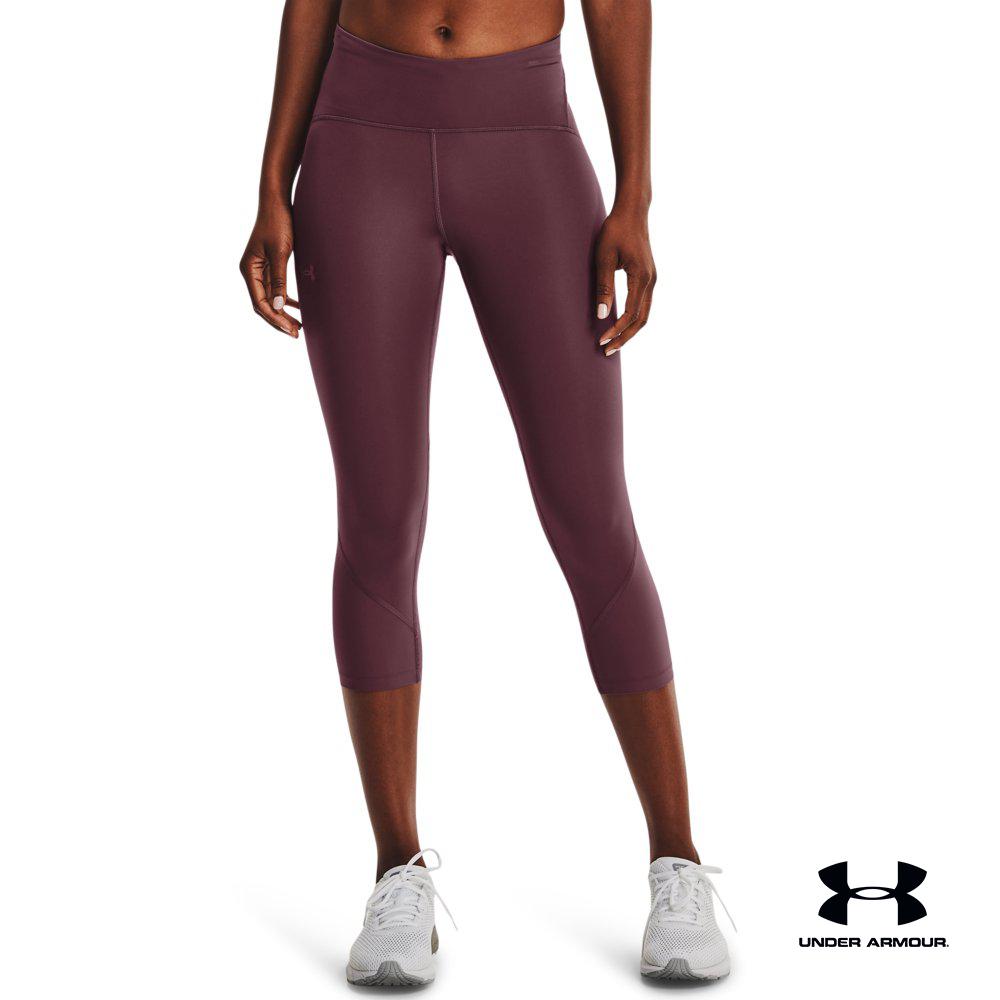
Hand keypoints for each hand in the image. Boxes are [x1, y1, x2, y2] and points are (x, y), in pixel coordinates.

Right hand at [239, 198, 301, 337]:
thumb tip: (279, 306)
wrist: (278, 201)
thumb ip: (279, 280)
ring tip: (298, 326)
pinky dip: (286, 300)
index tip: (290, 329)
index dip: (274, 318)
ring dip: (283, 312)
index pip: (259, 302)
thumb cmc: (278, 223)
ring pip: (270, 299)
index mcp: (249, 269)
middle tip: (296, 333)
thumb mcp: (280, 253)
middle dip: (278, 320)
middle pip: (263, 304)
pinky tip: (298, 308)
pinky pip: (275, 289)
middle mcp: (251, 271)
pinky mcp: (269, 265)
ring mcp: (259, 269)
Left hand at [593, 208, 656, 355]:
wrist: (632, 211)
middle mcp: (650, 280)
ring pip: (645, 314)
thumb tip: (602, 315)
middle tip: (607, 351)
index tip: (601, 341)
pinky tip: (620, 324)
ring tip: (613, 342)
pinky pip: (644, 305)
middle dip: (624, 337)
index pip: (631, 314)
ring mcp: (651, 279)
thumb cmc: (615, 230)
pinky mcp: (648, 277)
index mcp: (641, 277)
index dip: (616, 330)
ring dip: (629, 330)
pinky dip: (633, 319)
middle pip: (641, 320)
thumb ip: (604, 286)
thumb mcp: (604, 257)